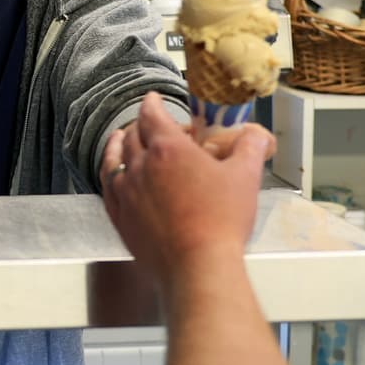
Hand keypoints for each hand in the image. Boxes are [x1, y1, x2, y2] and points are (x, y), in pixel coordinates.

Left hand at [100, 93, 272, 273]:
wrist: (197, 266)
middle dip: (142, 124)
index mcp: (168, 149)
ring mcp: (126, 192)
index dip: (152, 103)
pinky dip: (110, 172)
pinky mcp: (120, 216)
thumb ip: (250, 147)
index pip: (152, 115)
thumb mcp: (245, 176)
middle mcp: (140, 166)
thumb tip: (257, 133)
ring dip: (118, 144)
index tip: (153, 98)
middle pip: (132, 134)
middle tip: (153, 125)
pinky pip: (108, 186)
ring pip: (114, 158)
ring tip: (121, 138)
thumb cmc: (222, 221)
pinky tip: (114, 174)